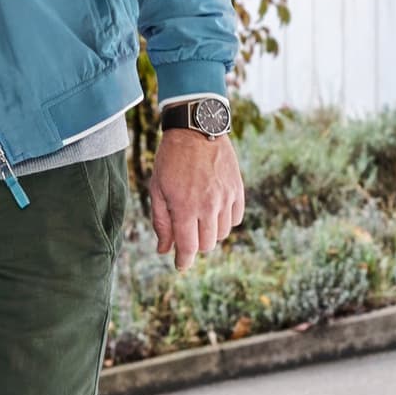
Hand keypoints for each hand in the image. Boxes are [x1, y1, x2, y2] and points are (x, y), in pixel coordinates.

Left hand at [149, 127, 244, 267]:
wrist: (197, 129)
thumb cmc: (171, 159)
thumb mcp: (157, 188)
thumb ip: (161, 221)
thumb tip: (164, 250)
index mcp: (184, 207)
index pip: (188, 247)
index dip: (184, 261)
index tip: (180, 265)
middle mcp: (208, 206)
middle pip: (207, 245)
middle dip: (195, 245)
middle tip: (186, 233)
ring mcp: (225, 198)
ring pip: (222, 234)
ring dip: (210, 233)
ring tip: (200, 219)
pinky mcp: (237, 189)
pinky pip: (236, 218)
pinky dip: (226, 221)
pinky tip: (215, 211)